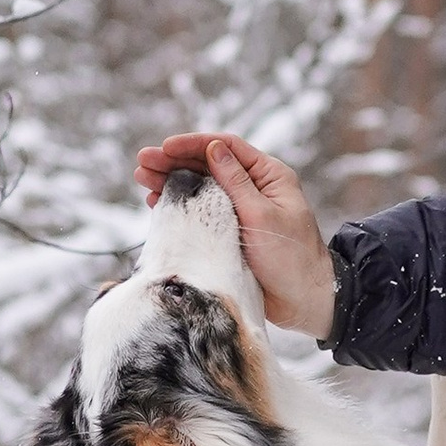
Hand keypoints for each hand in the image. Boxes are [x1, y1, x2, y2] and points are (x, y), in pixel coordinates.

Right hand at [132, 130, 336, 338]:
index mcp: (269, 176)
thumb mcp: (263, 215)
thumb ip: (236, 183)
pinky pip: (200, 212)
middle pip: (208, 166)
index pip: (226, 148)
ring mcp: (240, 210)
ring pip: (200, 188)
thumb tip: (213, 148)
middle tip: (143, 162)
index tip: (166, 147)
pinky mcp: (229, 231)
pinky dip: (179, 206)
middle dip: (174, 162)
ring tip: (142, 179)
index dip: (193, 144)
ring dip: (171, 182)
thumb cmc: (292, 257)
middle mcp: (253, 188)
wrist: (304, 300)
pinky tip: (158, 202)